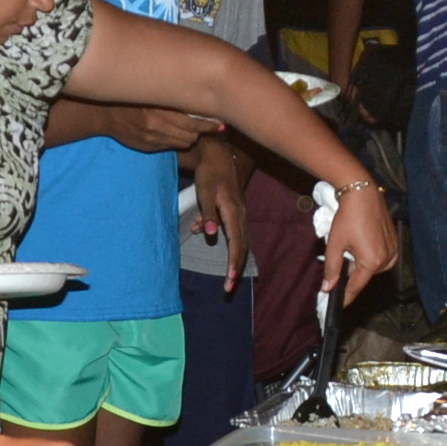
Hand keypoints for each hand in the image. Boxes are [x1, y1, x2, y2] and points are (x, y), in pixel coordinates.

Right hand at [111, 106, 217, 155]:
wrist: (106, 113)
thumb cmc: (132, 96)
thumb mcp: (153, 92)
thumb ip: (174, 96)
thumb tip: (200, 99)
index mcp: (159, 109)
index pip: (193, 123)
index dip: (209, 124)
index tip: (220, 123)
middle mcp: (156, 126)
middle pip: (191, 135)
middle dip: (202, 131)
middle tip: (208, 125)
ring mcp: (152, 139)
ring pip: (183, 143)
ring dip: (190, 137)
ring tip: (190, 128)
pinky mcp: (148, 147)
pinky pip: (171, 146)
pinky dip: (176, 140)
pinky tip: (173, 131)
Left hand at [192, 141, 249, 288]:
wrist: (219, 157)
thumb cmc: (210, 174)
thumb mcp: (204, 192)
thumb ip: (208, 213)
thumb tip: (211, 234)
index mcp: (233, 212)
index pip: (236, 243)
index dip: (233, 263)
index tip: (229, 280)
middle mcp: (240, 215)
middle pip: (242, 247)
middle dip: (235, 268)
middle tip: (228, 288)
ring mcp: (240, 214)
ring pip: (240, 242)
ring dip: (233, 260)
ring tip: (227, 278)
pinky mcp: (235, 213)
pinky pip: (234, 233)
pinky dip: (227, 244)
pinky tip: (205, 233)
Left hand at [320, 184, 395, 300]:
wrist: (363, 193)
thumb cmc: (348, 217)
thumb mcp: (335, 243)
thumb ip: (332, 268)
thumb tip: (327, 288)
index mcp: (372, 262)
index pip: (356, 287)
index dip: (345, 297)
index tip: (337, 306)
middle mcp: (387, 260)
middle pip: (364, 276)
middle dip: (352, 271)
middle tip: (342, 255)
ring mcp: (394, 252)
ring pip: (373, 268)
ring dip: (361, 263)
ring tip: (352, 244)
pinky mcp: (396, 243)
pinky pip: (382, 259)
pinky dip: (371, 256)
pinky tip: (362, 241)